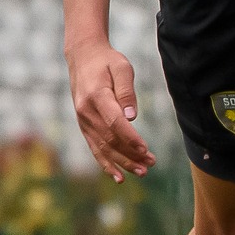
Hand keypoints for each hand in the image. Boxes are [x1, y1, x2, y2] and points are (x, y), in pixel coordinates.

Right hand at [66, 39, 154, 182]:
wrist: (83, 58)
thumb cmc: (107, 61)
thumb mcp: (122, 68)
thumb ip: (126, 91)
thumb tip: (132, 117)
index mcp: (96, 96)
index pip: (114, 122)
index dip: (130, 138)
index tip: (145, 149)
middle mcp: (86, 112)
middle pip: (110, 139)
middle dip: (131, 154)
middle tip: (151, 165)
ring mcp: (83, 121)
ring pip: (103, 147)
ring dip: (122, 163)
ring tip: (142, 172)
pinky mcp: (84, 125)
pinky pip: (94, 148)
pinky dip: (106, 164)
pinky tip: (119, 177)